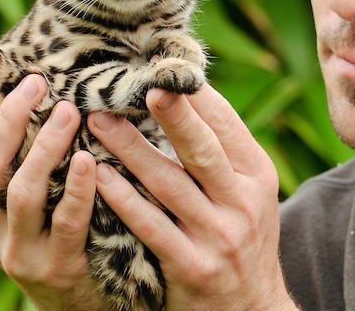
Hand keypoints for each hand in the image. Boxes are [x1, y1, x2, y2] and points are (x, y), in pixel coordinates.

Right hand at [0, 55, 108, 310]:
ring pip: (21, 193)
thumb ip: (39, 157)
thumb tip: (53, 86)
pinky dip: (77, 189)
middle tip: (38, 82)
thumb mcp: (44, 199)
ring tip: (69, 111)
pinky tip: (91, 160)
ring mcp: (20, 252)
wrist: (84, 308)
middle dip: (10, 120)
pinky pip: (66, 224)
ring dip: (45, 148)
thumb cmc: (71, 238)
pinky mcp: (56, 270)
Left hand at [88, 84, 299, 310]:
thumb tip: (184, 95)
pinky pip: (150, 226)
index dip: (195, 96)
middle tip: (140, 84)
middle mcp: (243, 203)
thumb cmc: (240, 238)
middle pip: (202, 150)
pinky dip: (122, 199)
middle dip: (172, 115)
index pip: (226, 125)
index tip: (162, 68)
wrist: (251, 310)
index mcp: (257, 176)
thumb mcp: (248, 194)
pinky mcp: (192, 267)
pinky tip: (97, 176)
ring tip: (98, 121)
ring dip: (130, 150)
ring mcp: (218, 237)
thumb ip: (221, 154)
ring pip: (169, 184)